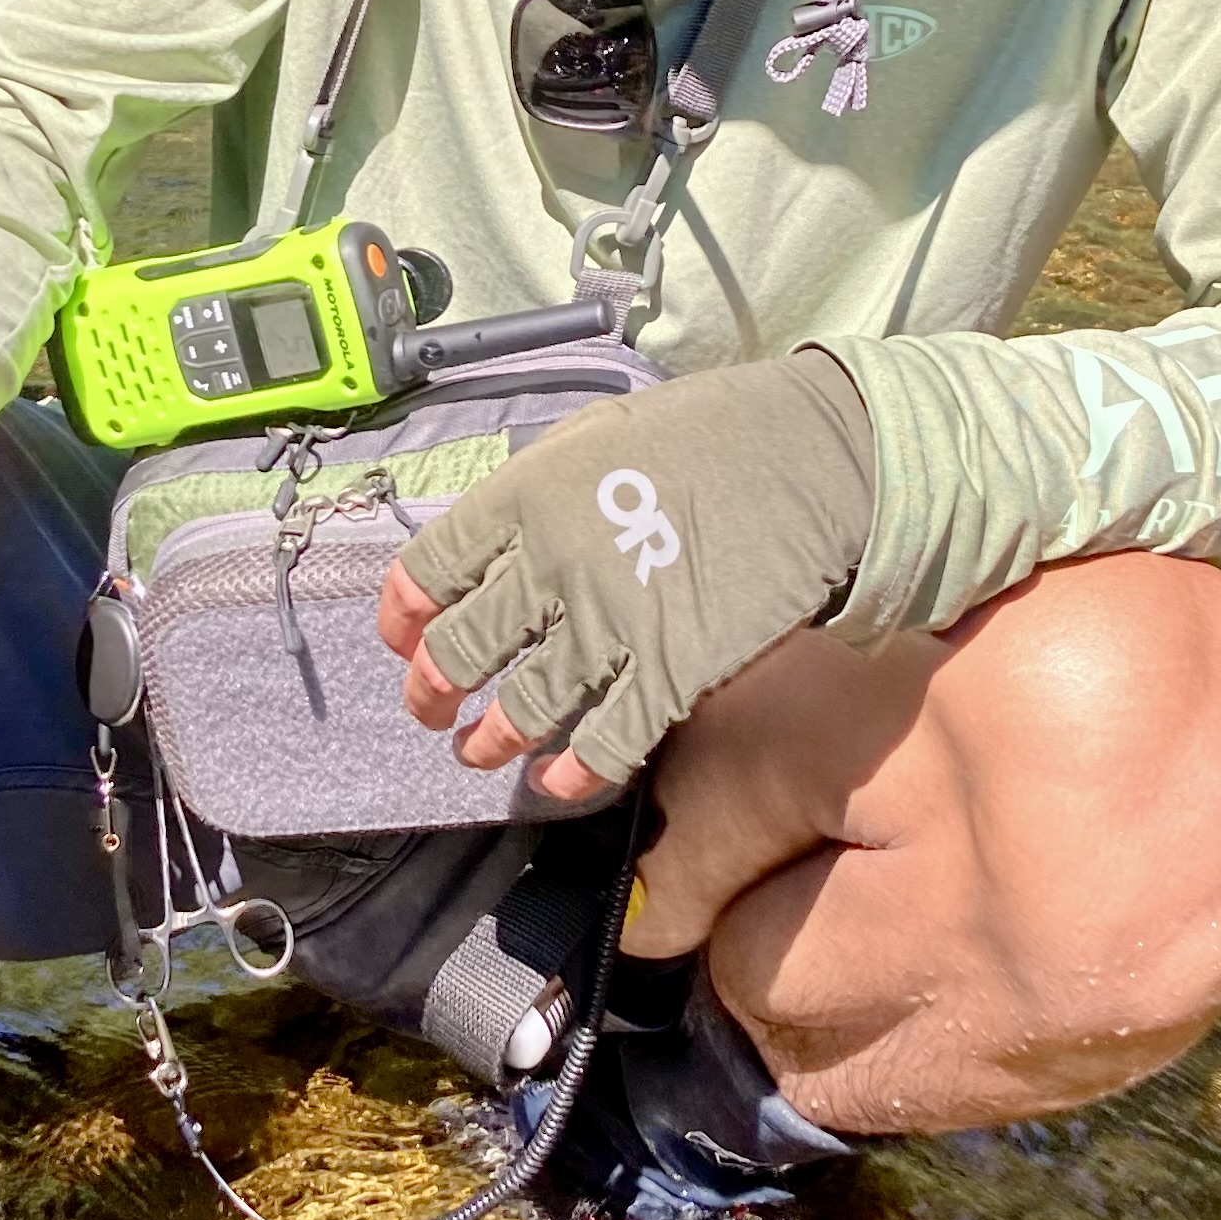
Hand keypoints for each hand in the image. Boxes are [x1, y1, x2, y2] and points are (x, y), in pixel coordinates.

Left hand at [378, 350, 875, 800]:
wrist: (816, 457)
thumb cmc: (713, 435)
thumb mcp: (599, 437)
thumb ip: (535, 494)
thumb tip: (491, 547)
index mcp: (524, 498)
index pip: (426, 572)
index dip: (403, 618)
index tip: (403, 640)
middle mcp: (550, 566)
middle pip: (460, 651)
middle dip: (431, 692)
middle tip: (430, 710)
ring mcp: (608, 626)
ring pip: (521, 710)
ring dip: (490, 742)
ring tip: (480, 753)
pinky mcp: (670, 675)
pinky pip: (603, 746)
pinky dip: (571, 775)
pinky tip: (557, 784)